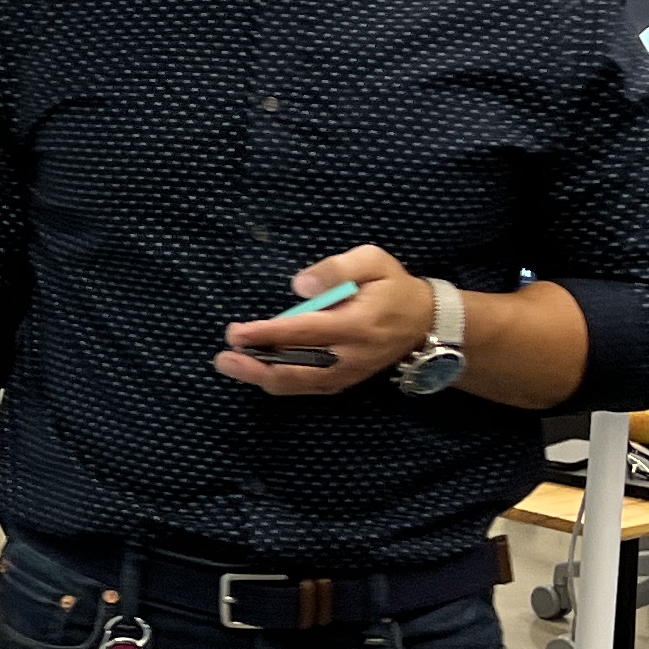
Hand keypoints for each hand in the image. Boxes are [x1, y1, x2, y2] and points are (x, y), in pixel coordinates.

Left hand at [214, 244, 428, 394]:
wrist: (425, 322)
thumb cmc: (393, 286)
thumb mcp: (373, 261)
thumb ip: (337, 269)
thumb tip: (299, 285)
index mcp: (358, 324)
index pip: (305, 332)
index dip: (268, 334)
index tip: (238, 332)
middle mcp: (351, 355)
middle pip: (297, 369)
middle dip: (257, 366)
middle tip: (224, 356)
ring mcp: (348, 373)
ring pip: (300, 384)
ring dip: (262, 378)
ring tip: (231, 365)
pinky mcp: (345, 380)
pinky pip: (308, 388)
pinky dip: (281, 383)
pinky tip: (257, 373)